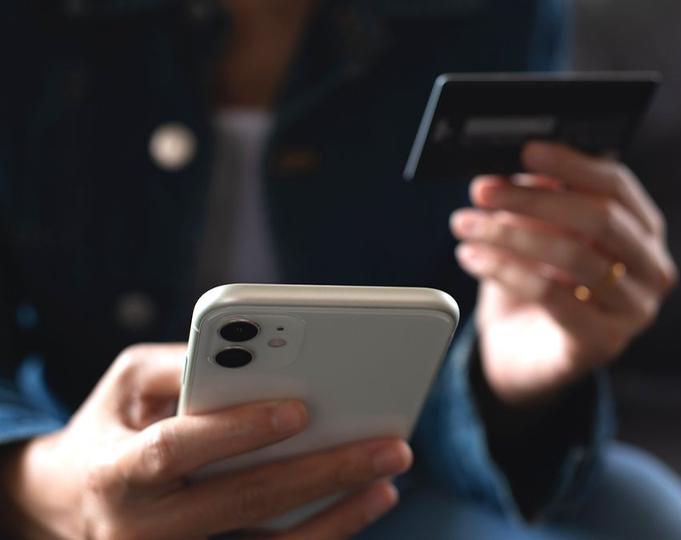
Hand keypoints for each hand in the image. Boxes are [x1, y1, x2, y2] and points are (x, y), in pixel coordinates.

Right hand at [1, 344, 411, 539]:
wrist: (70, 505)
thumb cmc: (113, 426)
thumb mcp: (128, 383)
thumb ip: (185, 363)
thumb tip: (258, 349)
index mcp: (117, 470)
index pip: (176, 450)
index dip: (237, 430)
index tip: (300, 408)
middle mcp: (144, 527)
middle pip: (245, 500)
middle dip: (324, 471)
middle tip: (389, 446)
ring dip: (337, 516)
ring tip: (387, 482)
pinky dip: (321, 534)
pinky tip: (362, 506)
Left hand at [451, 142, 676, 406]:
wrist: (524, 354)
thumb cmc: (537, 283)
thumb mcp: (537, 232)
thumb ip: (540, 198)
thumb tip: (519, 167)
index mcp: (644, 230)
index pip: (617, 185)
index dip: (572, 164)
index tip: (527, 151)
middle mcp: (652, 268)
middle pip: (600, 218)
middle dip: (534, 199)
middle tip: (483, 189)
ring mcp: (633, 310)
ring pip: (574, 256)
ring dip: (510, 235)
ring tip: (467, 225)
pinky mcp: (603, 342)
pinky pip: (552, 296)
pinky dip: (506, 270)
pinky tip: (472, 258)